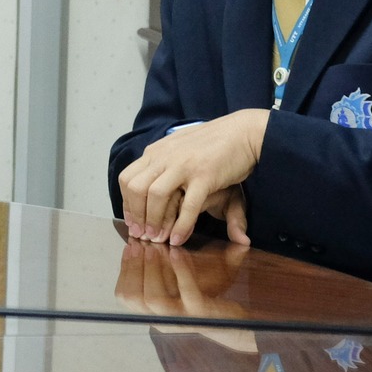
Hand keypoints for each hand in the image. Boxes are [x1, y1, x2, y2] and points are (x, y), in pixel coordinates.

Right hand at [116, 236, 253, 349]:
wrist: (238, 327)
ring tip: (154, 248)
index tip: (129, 247)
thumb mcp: (179, 291)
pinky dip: (179, 270)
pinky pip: (186, 292)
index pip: (126, 297)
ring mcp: (183, 319)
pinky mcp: (202, 314)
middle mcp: (165, 321)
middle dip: (133, 267)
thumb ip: (160, 276)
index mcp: (156, 316)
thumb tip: (140, 246)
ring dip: (151, 269)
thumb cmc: (206, 305)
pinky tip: (176, 253)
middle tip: (138, 243)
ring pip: (155, 299)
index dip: (124, 271)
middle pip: (135, 299)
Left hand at [117, 109, 267, 246]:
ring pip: (156, 195)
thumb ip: (163, 165)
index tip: (132, 222)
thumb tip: (148, 186)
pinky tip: (178, 239)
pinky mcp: (204, 175)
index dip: (127, 203)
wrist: (244, 132)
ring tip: (158, 239)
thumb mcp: (180, 149)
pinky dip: (181, 225)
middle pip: (136, 188)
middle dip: (137, 215)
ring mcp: (184, 165)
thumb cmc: (212, 143)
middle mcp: (165, 156)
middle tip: (142, 235)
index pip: (128, 178)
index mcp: (157, 151)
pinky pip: (188, 205)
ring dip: (154, 221)